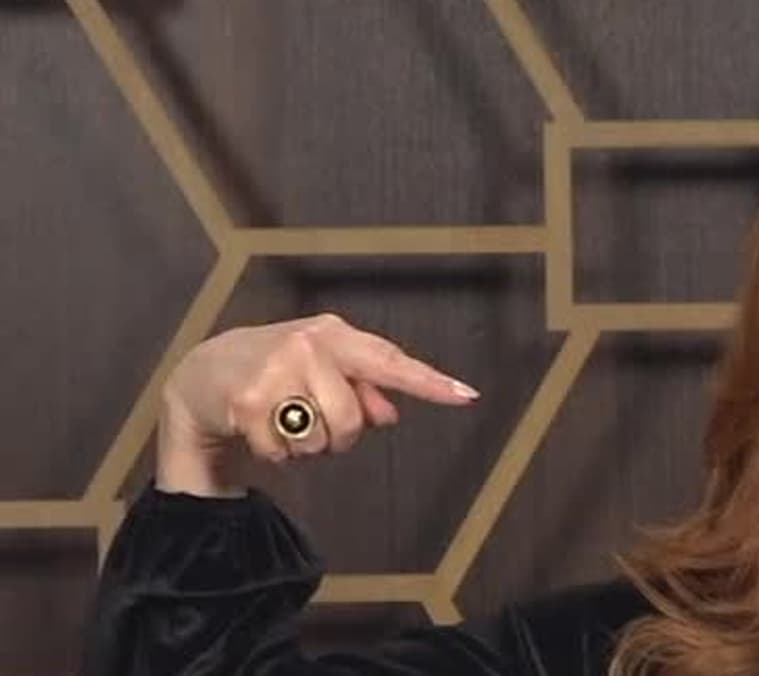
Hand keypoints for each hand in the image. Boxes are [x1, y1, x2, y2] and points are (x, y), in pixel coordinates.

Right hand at [156, 313, 478, 497]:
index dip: (429, 383)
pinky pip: (284, 454)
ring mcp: (274, 371)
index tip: (466, 396)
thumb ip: (364, 389)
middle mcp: (307, 345)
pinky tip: (259, 430)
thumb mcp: (323, 370)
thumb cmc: (278, 371)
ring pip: (320, 442)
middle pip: (352, 421)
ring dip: (305, 448)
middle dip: (336, 437)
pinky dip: (275, 454)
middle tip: (311, 421)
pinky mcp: (247, 402)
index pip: (390, 361)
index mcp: (334, 334)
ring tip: (284, 421)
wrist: (202, 372)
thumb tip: (390, 414)